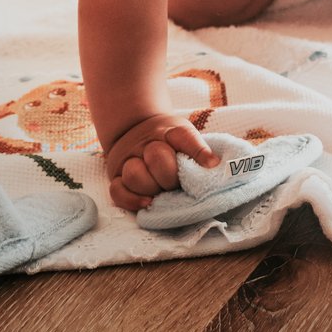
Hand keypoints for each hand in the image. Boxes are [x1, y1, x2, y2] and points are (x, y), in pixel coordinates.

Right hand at [101, 113, 219, 212]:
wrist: (134, 128)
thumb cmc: (167, 139)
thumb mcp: (184, 134)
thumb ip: (198, 150)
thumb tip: (215, 167)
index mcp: (168, 131)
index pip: (183, 137)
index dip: (198, 151)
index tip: (211, 166)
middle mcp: (146, 144)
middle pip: (157, 157)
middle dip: (171, 176)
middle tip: (177, 183)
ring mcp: (128, 160)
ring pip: (135, 175)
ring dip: (151, 187)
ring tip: (161, 193)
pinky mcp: (116, 176)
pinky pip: (117, 191)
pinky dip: (132, 200)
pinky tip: (148, 203)